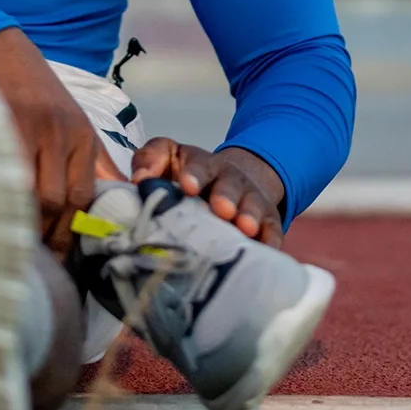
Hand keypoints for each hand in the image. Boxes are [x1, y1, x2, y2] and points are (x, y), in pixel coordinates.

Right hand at [0, 27, 111, 255]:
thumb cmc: (36, 94)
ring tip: (13, 241)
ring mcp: (32, 129)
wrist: (2, 49)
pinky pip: (6, 175)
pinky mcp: (3, 124)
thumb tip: (118, 202)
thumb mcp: (73, 124)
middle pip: (60, 199)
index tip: (62, 260)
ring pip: (34, 192)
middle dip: (47, 234)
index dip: (72, 232)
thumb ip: (94, 164)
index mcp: (83, 137)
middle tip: (35, 258)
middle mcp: (63, 134)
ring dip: (24, 222)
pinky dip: (2, 198)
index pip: (83, 196)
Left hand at [131, 139, 286, 247]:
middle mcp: (230, 179)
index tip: (187, 185)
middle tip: (220, 208)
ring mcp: (251, 200)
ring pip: (253, 205)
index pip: (198, 163)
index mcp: (203, 165)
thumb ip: (149, 162)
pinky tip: (265, 250)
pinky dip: (269, 240)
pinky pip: (271, 230)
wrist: (231, 183)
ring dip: (249, 215)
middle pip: (230, 183)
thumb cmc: (190, 177)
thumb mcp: (167, 160)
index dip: (194, 173)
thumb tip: (139, 180)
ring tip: (244, 227)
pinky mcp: (267, 221)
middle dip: (226, 195)